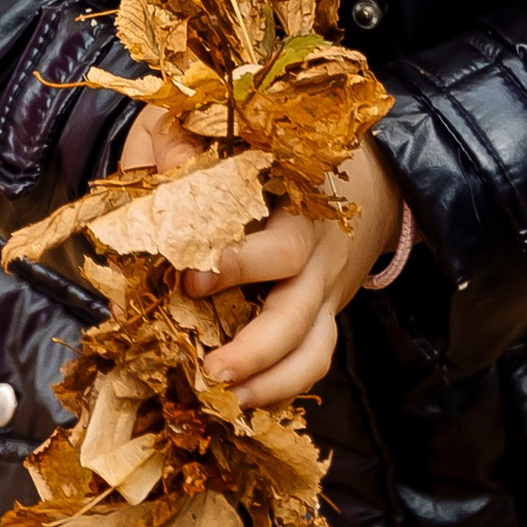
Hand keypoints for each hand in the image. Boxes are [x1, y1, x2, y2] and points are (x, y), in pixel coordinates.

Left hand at [191, 139, 402, 405]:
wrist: (364, 170)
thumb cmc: (269, 144)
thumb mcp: (219, 124)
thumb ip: (181, 140)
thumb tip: (161, 174)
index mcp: (294, 202)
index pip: (278, 240)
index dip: (236, 264)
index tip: (192, 279)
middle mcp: (315, 250)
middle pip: (300, 304)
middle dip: (257, 343)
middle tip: (212, 366)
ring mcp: (324, 288)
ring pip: (314, 346)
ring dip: (272, 379)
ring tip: (227, 399)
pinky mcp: (324, 315)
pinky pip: (313, 359)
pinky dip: (282, 387)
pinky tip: (243, 402)